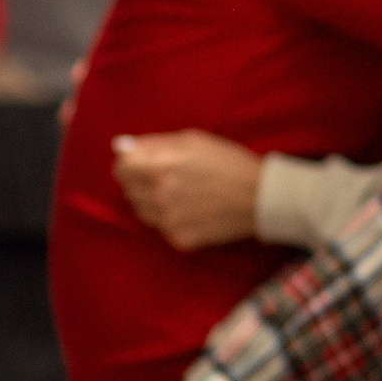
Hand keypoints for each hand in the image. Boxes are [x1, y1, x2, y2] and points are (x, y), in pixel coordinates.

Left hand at [113, 130, 264, 250]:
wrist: (261, 197)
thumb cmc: (228, 162)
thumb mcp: (192, 141)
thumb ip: (153, 144)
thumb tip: (122, 147)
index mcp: (158, 166)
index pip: (120, 168)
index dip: (132, 164)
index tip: (144, 165)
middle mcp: (158, 195)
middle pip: (129, 191)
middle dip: (142, 183)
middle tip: (168, 179)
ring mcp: (168, 221)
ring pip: (143, 212)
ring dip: (154, 203)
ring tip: (182, 195)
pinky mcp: (179, 239)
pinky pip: (162, 229)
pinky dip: (172, 221)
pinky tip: (193, 212)